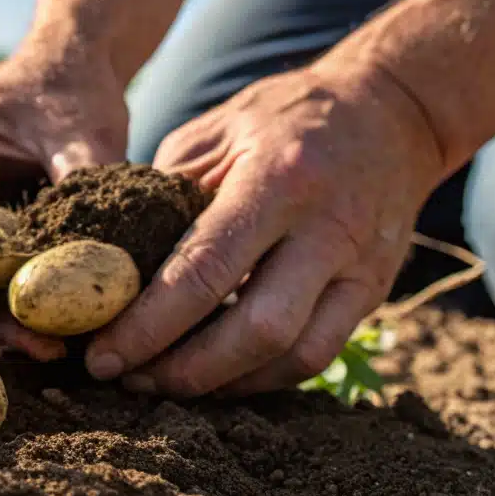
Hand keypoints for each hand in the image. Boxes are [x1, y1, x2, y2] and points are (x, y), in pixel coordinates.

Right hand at [0, 45, 127, 358]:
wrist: (86, 71)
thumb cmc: (70, 87)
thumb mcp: (78, 128)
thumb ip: (79, 178)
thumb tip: (96, 242)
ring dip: (0, 319)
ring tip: (47, 348)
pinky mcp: (4, 236)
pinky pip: (4, 280)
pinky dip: (25, 307)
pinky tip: (59, 333)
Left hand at [83, 61, 448, 396]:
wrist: (391, 111)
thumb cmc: (284, 118)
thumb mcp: (216, 133)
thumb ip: (167, 195)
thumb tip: (113, 265)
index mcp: (277, 179)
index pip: (204, 269)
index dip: (149, 324)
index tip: (103, 355)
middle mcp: (326, 229)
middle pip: (257, 330)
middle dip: (185, 369)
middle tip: (130, 380)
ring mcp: (359, 266)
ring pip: (296, 356)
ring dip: (225, 384)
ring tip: (167, 384)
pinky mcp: (374, 291)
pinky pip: (319, 354)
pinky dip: (264, 376)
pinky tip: (218, 375)